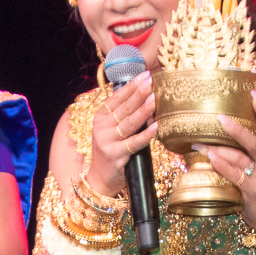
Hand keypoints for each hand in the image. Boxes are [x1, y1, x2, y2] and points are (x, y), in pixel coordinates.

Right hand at [87, 72, 155, 198]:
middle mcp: (102, 128)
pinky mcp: (116, 155)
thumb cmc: (110, 152)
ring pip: (129, 123)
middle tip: (151, 81)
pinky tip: (155, 126)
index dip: (131, 86)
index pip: (116, 98)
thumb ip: (123, 117)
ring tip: (154, 98)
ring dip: (143, 110)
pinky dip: (146, 134)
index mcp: (100, 118)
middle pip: (124, 108)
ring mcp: (108, 142)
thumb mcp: (111, 131)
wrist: (100, 179)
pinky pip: (134, 143)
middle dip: (138, 93)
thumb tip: (146, 100)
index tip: (144, 75)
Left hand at [205, 89, 255, 230]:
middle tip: (219, 118)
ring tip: (200, 144)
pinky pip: (236, 174)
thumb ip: (240, 152)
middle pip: (254, 140)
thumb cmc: (255, 188)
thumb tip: (214, 136)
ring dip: (218, 149)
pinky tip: (211, 159)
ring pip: (240, 157)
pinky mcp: (253, 189)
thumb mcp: (253, 166)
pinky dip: (223, 165)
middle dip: (237, 129)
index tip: (253, 93)